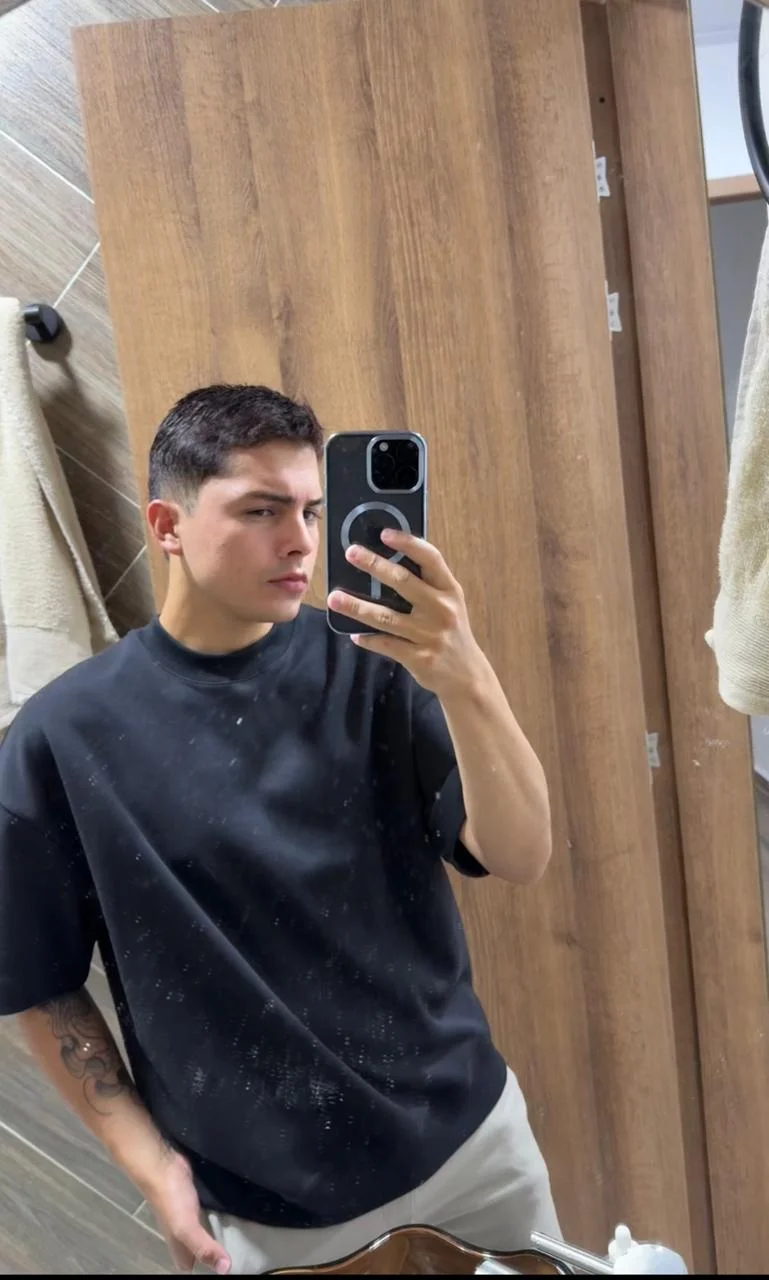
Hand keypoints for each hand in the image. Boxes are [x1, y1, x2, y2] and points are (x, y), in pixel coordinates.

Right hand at [142, 1150, 230, 1273]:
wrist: (162, 1166)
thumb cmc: (171, 1200)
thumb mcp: (186, 1227)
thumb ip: (204, 1247)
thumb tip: (226, 1268)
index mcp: (179, 1248)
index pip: (194, 1267)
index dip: (208, 1268)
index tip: (232, 1262)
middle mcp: (183, 1236)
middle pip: (200, 1250)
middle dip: (217, 1251)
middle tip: (242, 1246)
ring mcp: (188, 1217)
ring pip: (206, 1231)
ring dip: (219, 1233)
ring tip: (244, 1231)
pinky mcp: (195, 1201)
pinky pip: (209, 1213)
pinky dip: (219, 1214)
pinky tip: (232, 1211)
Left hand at [327, 530, 485, 696]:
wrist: (467, 676)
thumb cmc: (452, 632)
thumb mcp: (449, 604)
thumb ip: (427, 585)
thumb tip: (388, 562)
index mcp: (450, 590)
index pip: (431, 559)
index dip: (408, 543)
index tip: (384, 533)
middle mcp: (442, 609)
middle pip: (404, 581)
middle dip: (374, 565)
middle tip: (350, 553)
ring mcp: (430, 635)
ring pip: (386, 617)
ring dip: (357, 607)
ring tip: (334, 598)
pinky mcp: (419, 658)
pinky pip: (386, 645)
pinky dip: (368, 639)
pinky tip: (354, 634)